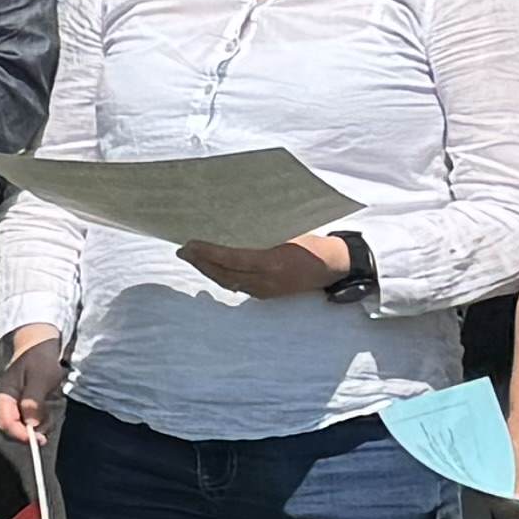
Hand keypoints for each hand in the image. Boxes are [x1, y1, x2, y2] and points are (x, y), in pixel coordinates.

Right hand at [0, 325, 65, 446]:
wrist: (39, 346)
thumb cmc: (39, 359)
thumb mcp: (40, 378)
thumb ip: (34, 401)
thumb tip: (32, 425)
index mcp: (5, 395)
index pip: (5, 422)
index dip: (20, 434)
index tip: (38, 440)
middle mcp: (7, 402)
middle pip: (10, 428)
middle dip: (28, 434)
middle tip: (45, 435)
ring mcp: (16, 404)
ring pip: (22, 427)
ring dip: (37, 429)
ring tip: (50, 419)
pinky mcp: (25, 406)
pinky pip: (30, 422)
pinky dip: (40, 423)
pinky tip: (48, 415)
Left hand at [175, 233, 349, 301]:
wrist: (336, 266)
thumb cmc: (313, 244)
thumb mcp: (288, 234)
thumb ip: (260, 234)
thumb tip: (229, 224)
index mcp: (273, 263)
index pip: (232, 260)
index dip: (208, 253)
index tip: (189, 244)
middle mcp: (267, 281)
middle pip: (225, 275)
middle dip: (201, 263)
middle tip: (183, 250)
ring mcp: (267, 290)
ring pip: (229, 282)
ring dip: (208, 271)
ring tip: (192, 257)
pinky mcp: (268, 294)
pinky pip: (238, 286)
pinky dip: (222, 277)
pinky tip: (212, 268)